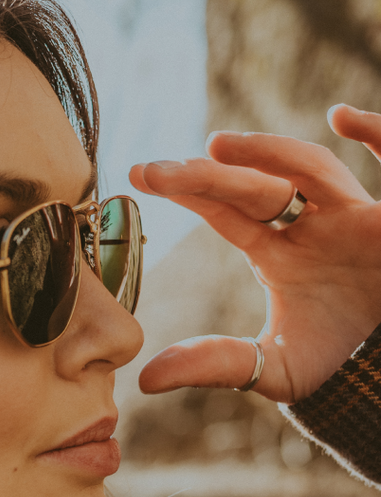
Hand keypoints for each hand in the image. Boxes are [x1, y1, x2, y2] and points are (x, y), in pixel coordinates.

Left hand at [128, 104, 380, 402]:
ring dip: (266, 152)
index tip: (140, 176)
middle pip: (254, 188)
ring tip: (216, 146)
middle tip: (154, 170)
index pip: (225, 212)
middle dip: (206, 176)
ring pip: (309, 169)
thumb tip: (147, 380)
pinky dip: (377, 135)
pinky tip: (342, 116)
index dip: (187, 192)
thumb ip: (214, 366)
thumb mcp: (272, 368)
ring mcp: (352, 216)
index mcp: (277, 252)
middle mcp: (311, 226)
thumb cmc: (338, 356)